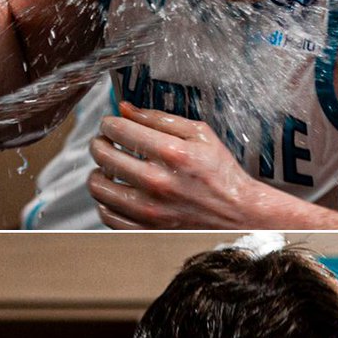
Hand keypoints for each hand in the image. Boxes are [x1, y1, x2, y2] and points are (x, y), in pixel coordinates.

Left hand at [87, 102, 259, 228]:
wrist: (239, 214)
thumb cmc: (221, 173)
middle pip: (103, 155)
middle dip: (99, 142)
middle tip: (106, 142)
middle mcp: (157, 182)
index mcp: (171, 154)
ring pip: (98, 186)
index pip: (118, 130)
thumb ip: (160, 118)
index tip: (111, 124)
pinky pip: (107, 214)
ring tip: (109, 167)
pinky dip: (106, 201)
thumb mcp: (200, 134)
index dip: (109, 123)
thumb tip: (125, 108)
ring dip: (98, 171)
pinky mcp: (146, 229)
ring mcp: (149, 210)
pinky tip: (117, 191)